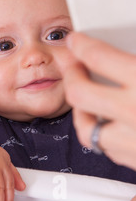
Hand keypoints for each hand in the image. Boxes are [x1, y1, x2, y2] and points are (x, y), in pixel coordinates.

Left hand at [64, 32, 135, 169]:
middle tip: (74, 67)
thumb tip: (124, 46)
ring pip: (85, 126)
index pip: (99, 57)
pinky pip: (105, 147)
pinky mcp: (134, 160)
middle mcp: (134, 112)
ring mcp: (132, 141)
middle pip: (79, 93)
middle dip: (71, 77)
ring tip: (87, 99)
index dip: (82, 45)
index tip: (76, 40)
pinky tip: (110, 124)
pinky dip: (102, 133)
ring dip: (82, 111)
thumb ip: (135, 64)